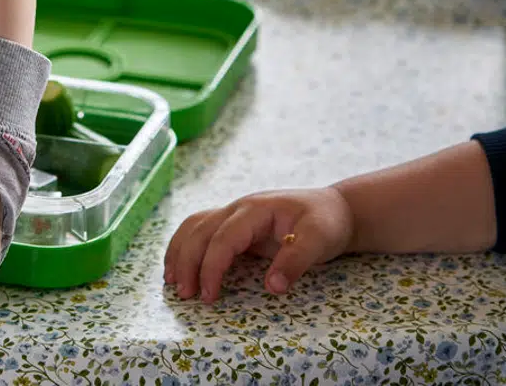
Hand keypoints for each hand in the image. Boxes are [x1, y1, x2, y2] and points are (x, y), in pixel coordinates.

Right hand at [164, 188, 354, 300]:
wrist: (334, 209)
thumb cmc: (326, 222)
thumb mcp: (319, 240)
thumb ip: (296, 261)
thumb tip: (272, 287)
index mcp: (255, 210)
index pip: (223, 238)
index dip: (212, 267)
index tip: (208, 296)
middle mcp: (238, 208)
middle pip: (199, 231)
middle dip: (187, 263)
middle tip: (185, 295)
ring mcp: (233, 214)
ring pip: (193, 227)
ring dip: (179, 252)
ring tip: (172, 282)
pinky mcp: (234, 224)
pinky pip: (200, 230)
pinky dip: (185, 247)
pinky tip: (180, 266)